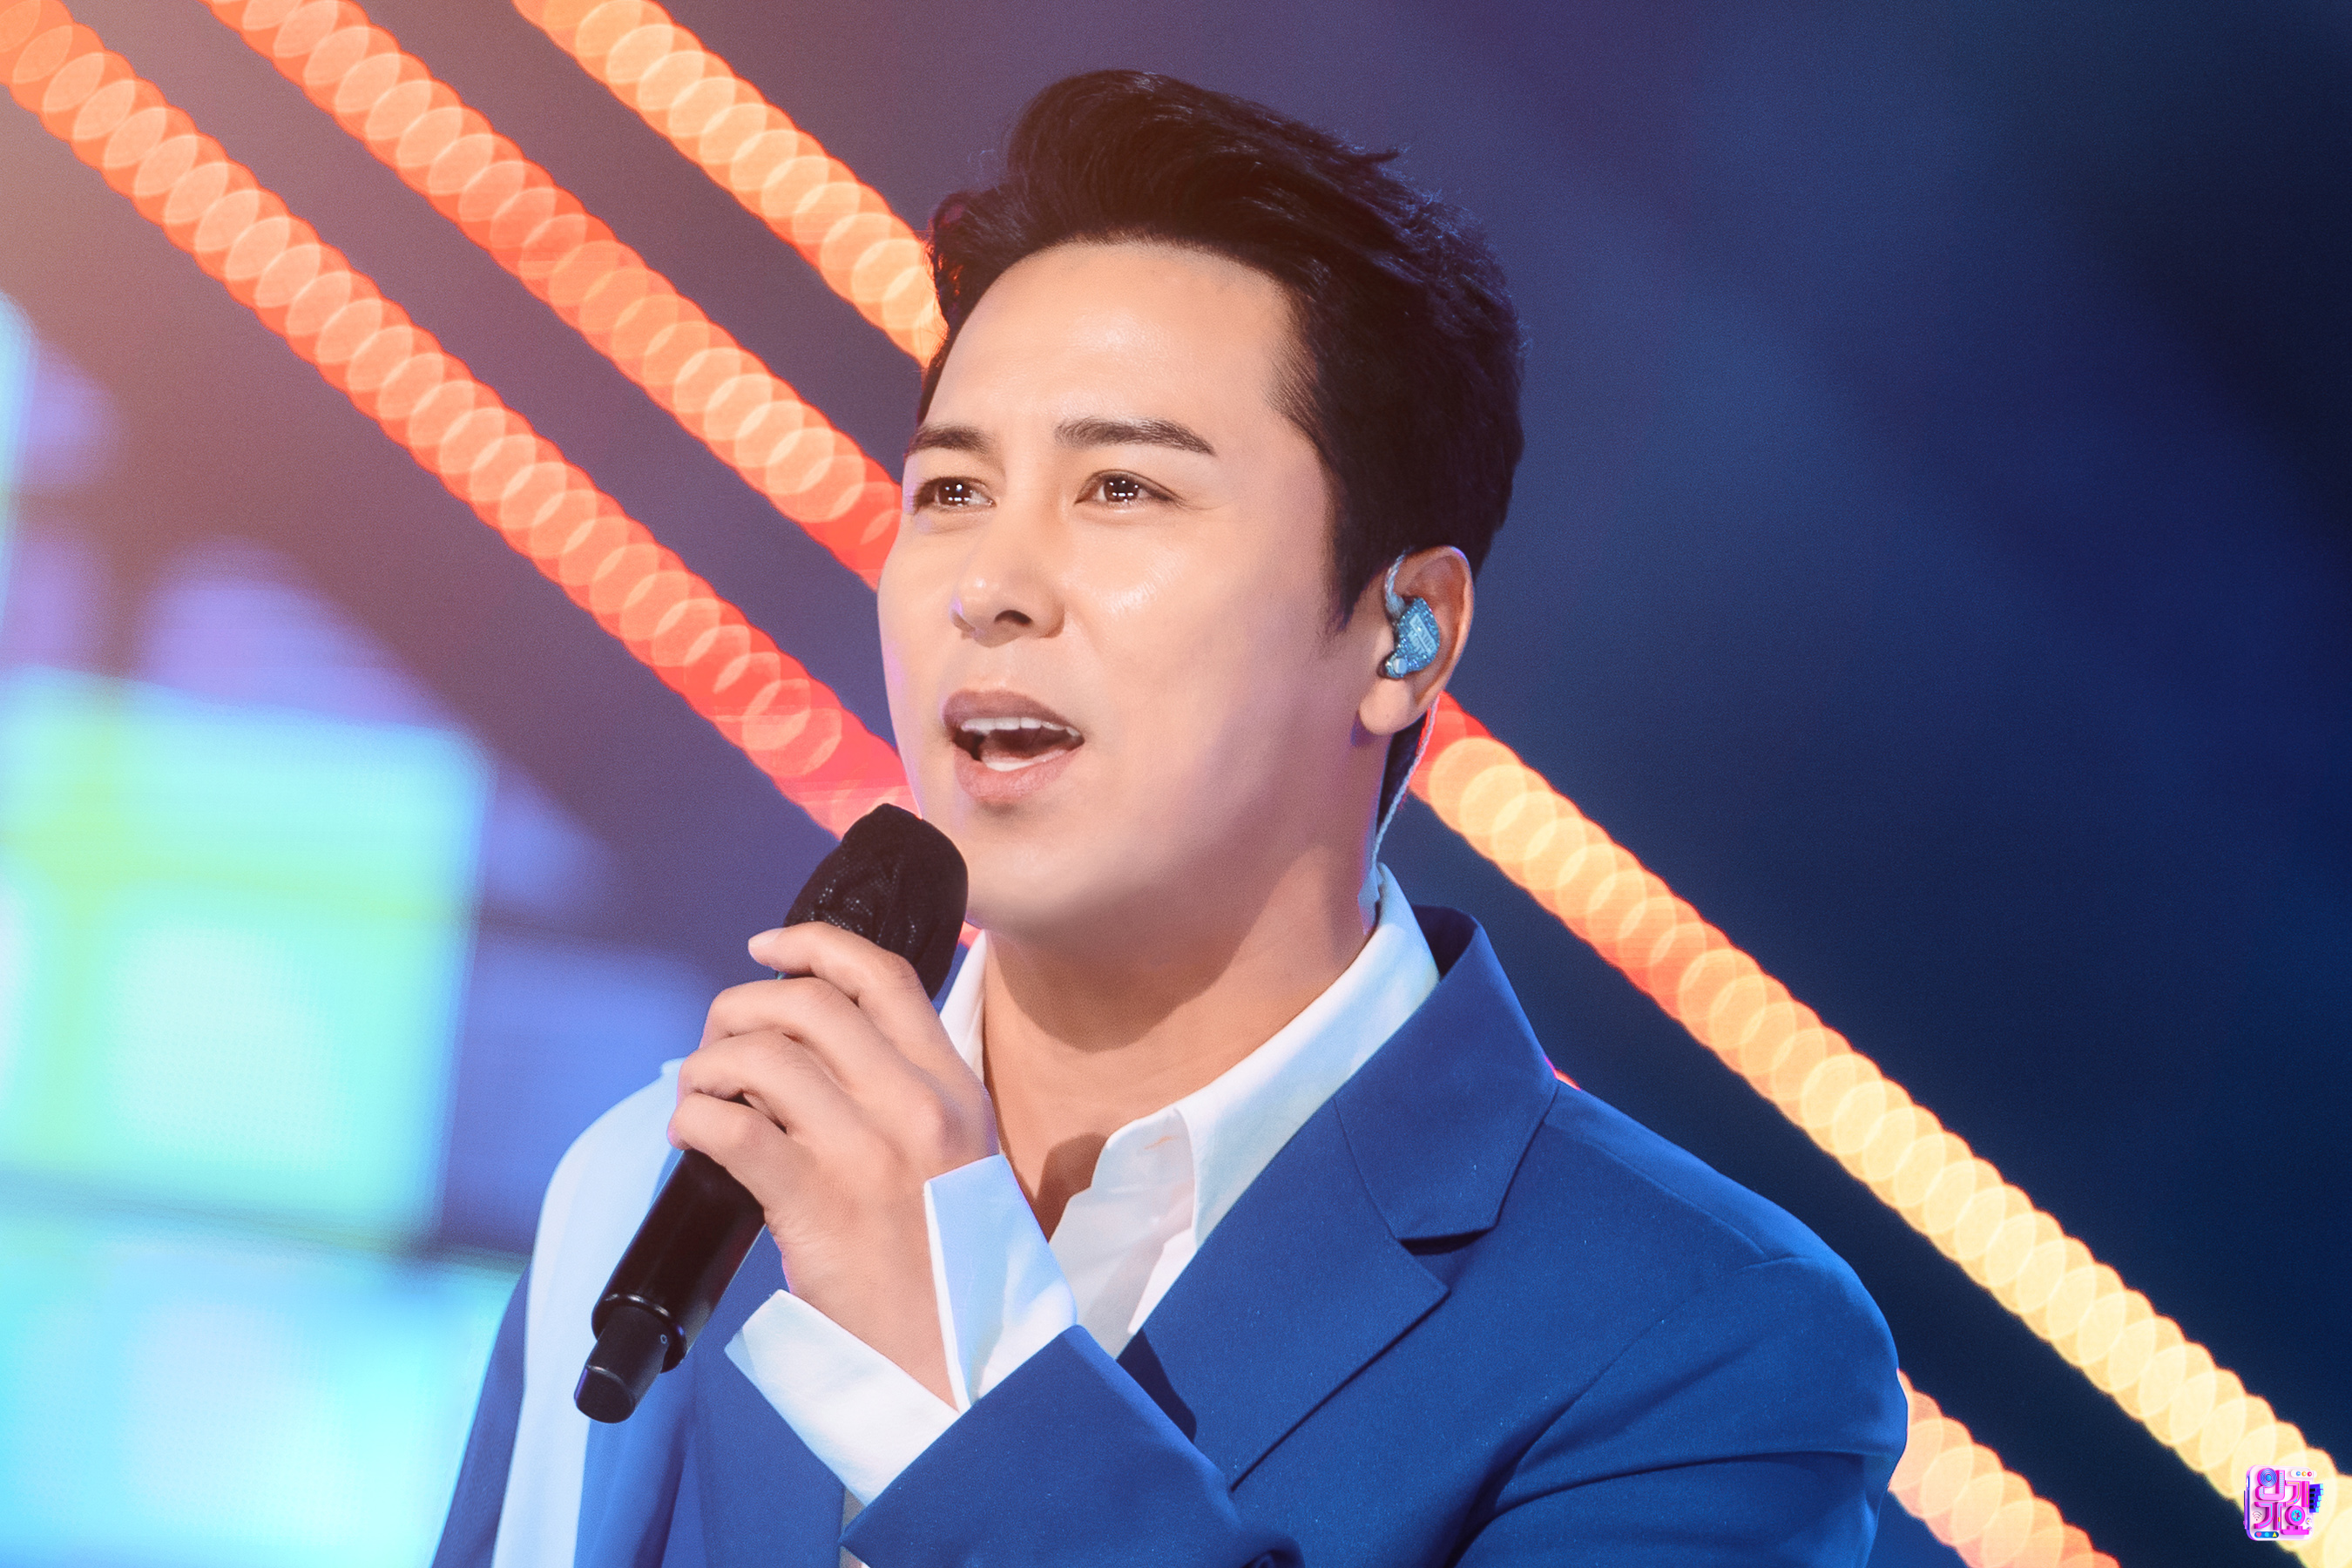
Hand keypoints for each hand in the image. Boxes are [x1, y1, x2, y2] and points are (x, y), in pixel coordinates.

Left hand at [669, 922, 995, 1405]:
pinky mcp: (817, 1205)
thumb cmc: (953, 1263)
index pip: (883, 976)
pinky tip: (689, 1133)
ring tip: (700, 1094)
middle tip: (720, 1041)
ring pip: (761, 1059)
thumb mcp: (966, 1158)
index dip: (813, 944)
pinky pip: (732, 1130)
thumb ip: (915, 1099)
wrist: (964, 1357)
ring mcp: (866, 1152)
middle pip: (808, 1005)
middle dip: (742, 1006)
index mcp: (954, 1087)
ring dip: (709, 1065)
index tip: (767, 947)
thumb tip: (819, 1054)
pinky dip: (694, 1118)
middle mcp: (915, 1106)